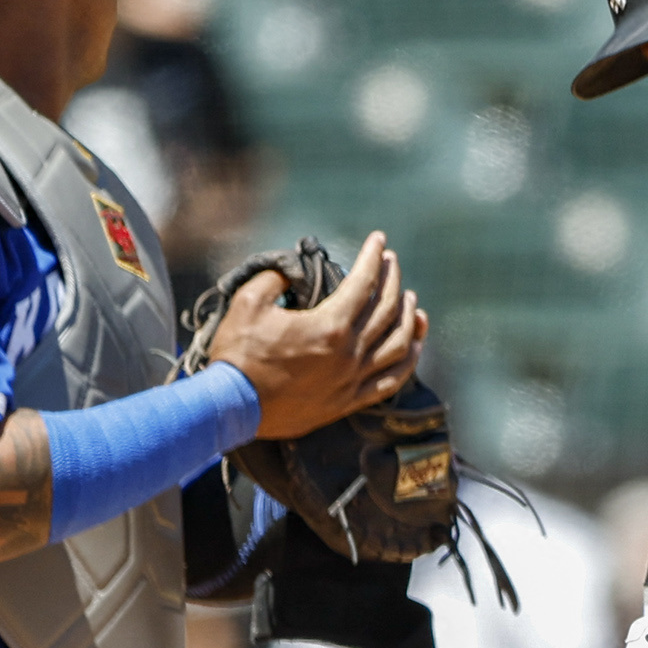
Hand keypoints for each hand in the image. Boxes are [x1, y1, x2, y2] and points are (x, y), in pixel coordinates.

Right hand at [206, 232, 423, 441]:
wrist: (232, 408)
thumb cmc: (237, 355)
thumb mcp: (248, 303)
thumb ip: (274, 279)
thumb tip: (292, 272)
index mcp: (329, 326)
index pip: (363, 283)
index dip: (372, 257)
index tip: (379, 240)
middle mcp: (349, 354)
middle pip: (387, 310)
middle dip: (393, 280)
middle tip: (392, 262)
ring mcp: (351, 381)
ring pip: (398, 345)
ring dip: (409, 319)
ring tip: (411, 301)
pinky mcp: (348, 402)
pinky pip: (391, 382)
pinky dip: (408, 362)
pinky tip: (416, 347)